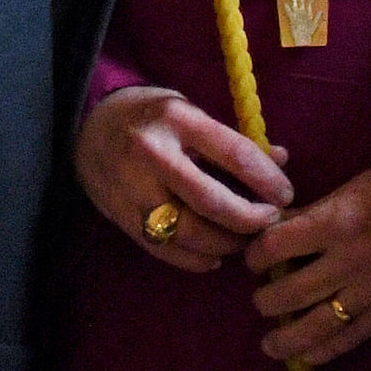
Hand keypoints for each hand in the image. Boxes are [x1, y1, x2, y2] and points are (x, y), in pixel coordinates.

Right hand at [76, 84, 289, 270]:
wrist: (85, 126)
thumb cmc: (148, 116)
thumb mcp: (189, 111)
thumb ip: (231, 139)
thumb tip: (282, 160)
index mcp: (176, 119)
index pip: (235, 154)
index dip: (268, 180)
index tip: (286, 195)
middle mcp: (152, 153)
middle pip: (212, 201)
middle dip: (251, 219)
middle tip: (270, 221)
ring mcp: (133, 188)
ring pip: (191, 232)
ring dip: (227, 244)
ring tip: (244, 240)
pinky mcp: (121, 215)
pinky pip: (167, 249)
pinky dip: (198, 259)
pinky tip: (215, 255)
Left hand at [249, 158, 370, 364]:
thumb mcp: (346, 189)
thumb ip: (308, 213)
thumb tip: (267, 229)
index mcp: (338, 222)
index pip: (277, 245)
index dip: (254, 254)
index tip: (251, 258)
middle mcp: (353, 260)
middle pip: (293, 291)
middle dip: (266, 300)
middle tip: (259, 299)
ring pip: (320, 325)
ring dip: (288, 338)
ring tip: (270, 344)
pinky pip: (353, 337)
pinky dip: (326, 350)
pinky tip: (307, 356)